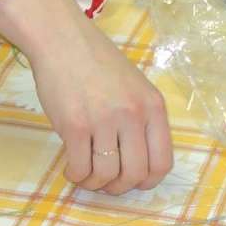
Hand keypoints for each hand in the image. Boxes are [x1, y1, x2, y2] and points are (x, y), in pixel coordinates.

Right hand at [0, 0, 171, 193]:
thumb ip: (141, 119)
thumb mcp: (134, 86)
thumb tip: (138, 163)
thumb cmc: (97, 61)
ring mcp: (104, 121)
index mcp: (153, 106)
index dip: (148, 181)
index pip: (162, 163)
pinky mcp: (75, 126)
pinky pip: (80, 168)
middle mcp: (133, 115)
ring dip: (94, 183)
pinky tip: (71, 167)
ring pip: (105, 175)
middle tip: (105, 182)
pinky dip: (75, 175)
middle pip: (135, 175)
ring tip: (85, 173)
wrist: (62, 39)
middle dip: (118, 187)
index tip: (133, 180)